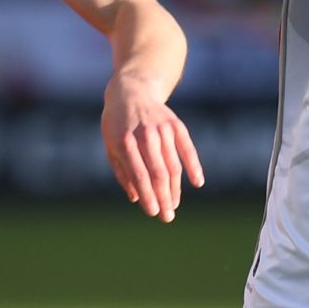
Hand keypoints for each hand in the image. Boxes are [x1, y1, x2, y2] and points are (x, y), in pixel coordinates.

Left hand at [102, 76, 204, 221]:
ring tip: (174, 205)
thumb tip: (137, 198)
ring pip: (173, 165)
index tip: (153, 212)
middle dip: (164, 198)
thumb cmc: (117, 124)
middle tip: (167, 217)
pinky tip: (198, 182)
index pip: (139, 175)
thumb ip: (122, 172)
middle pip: (158, 173)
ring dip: (175, 188)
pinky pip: (187, 148)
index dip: (148, 196)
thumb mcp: (111, 146)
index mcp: (124, 142)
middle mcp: (145, 135)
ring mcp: (162, 129)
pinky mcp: (175, 125)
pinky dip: (194, 165)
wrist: (131, 90)